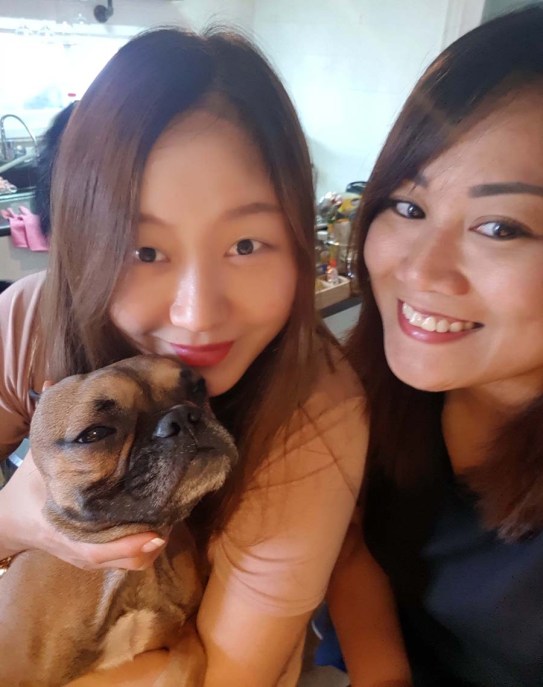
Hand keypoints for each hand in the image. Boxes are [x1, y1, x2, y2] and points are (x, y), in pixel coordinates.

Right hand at [0, 450, 165, 569]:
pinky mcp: (96, 554)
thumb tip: (83, 415)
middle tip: (174, 513)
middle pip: (126, 561)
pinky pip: (126, 558)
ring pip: (130, 562)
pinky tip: (157, 520)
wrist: (10, 519)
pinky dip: (144, 545)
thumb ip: (62, 447)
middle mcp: (80, 551)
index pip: (99, 550)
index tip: (156, 533)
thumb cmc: (27, 490)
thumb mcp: (39, 467)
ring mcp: (88, 557)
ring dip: (152, 545)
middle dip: (152, 543)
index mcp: (64, 532)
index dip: (129, 545)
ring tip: (170, 515)